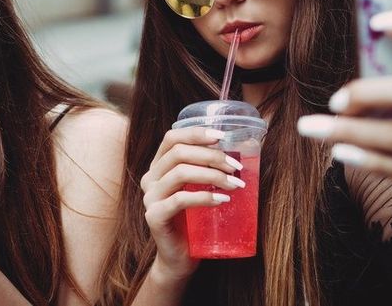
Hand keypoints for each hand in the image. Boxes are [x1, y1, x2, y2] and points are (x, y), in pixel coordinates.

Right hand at [139, 126, 244, 281]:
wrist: (180, 258)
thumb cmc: (194, 222)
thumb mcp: (199, 190)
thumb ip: (207, 171)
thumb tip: (241, 154)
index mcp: (158, 166)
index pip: (172, 138)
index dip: (196, 133)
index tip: (222, 136)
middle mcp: (150, 178)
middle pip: (178, 153)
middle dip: (212, 156)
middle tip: (236, 168)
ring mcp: (150, 197)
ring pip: (180, 173)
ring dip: (212, 175)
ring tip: (234, 185)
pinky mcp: (154, 216)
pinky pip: (180, 200)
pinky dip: (204, 197)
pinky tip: (221, 200)